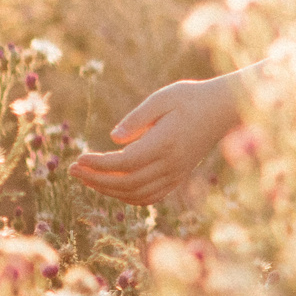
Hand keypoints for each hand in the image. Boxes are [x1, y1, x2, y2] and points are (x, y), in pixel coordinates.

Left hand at [69, 77, 241, 205]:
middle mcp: (171, 164)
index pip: (125, 163)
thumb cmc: (191, 98)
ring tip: (87, 178)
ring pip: (137, 194)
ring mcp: (176, 175)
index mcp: (165, 143)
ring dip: (108, 190)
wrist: (223, 110)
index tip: (79, 158)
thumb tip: (113, 138)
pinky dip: (128, 196)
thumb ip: (137, 118)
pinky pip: (150, 196)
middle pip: (127, 183)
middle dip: (96, 179)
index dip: (98, 165)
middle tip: (72, 169)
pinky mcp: (178, 178)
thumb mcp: (163, 98)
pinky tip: (112, 186)